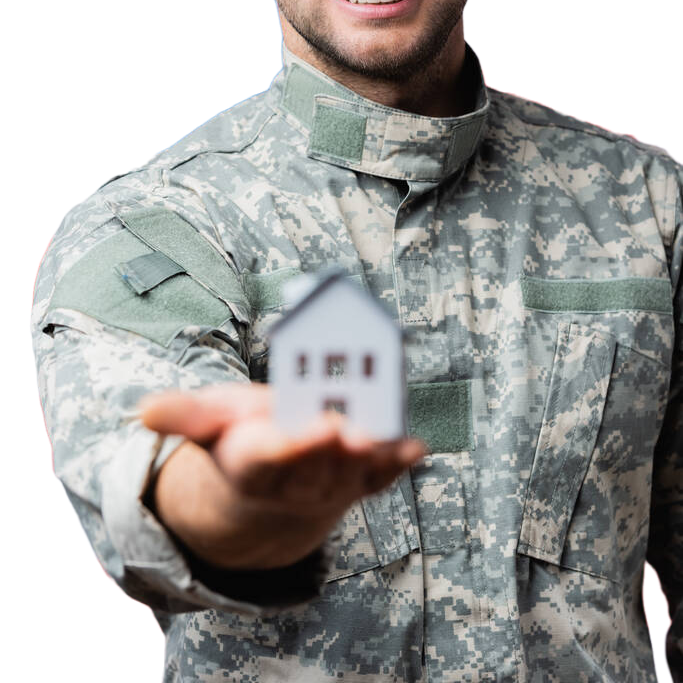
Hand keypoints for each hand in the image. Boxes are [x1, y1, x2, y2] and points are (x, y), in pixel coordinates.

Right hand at [138, 382, 425, 568]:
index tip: (324, 424)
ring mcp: (329, 485)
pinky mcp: (357, 483)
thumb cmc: (238, 441)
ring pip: (352, 471)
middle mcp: (293, 481)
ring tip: (390, 427)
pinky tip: (415, 447)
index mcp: (252, 462)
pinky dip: (397, 464)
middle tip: (363, 420)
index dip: (300, 444)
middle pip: (319, 463)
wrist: (267, 491)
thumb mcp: (208, 423)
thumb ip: (182, 416)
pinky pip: (379, 476)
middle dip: (341, 443)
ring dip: (372, 453)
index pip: (275, 457)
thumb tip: (142, 412)